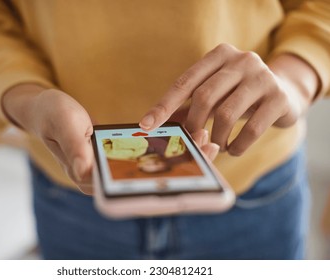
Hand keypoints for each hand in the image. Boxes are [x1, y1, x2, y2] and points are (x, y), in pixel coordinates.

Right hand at [2, 85, 219, 194]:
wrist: (45, 108)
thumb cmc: (51, 116)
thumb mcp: (63, 126)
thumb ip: (74, 149)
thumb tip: (86, 171)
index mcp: (88, 178)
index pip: (129, 191)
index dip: (161, 187)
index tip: (190, 173)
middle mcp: (104, 178)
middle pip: (147, 183)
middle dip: (181, 168)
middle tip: (209, 149)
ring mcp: (112, 167)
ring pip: (151, 168)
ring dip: (179, 155)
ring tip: (205, 138)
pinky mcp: (118, 155)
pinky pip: (147, 154)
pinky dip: (168, 145)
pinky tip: (188, 134)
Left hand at [140, 44, 318, 155]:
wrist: (284, 94)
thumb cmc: (237, 96)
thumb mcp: (213, 95)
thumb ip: (187, 106)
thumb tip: (154, 125)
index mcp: (219, 55)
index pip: (185, 82)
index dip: (164, 105)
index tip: (146, 125)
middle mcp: (241, 60)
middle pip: (204, 96)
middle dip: (193, 124)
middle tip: (192, 140)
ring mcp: (262, 77)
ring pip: (226, 114)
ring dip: (216, 137)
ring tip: (216, 146)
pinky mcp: (278, 98)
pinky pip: (251, 128)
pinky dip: (237, 145)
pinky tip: (233, 149)